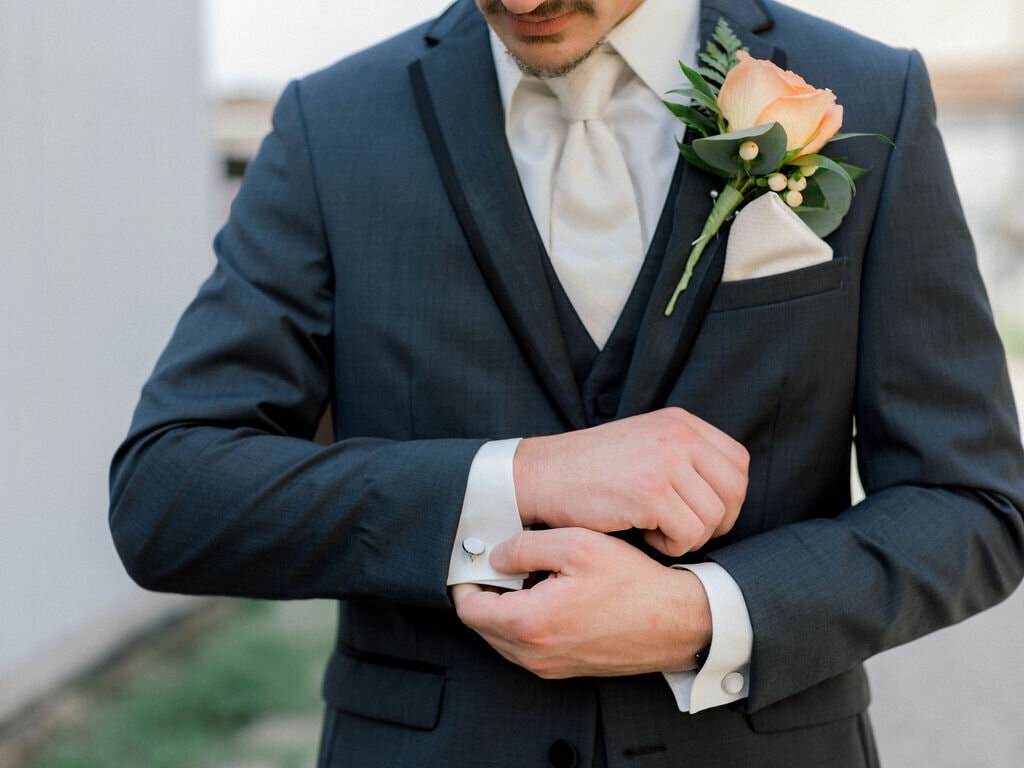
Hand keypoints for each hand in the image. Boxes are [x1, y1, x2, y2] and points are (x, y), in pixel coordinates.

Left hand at [452, 528, 711, 678]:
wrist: (676, 623)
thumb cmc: (632, 583)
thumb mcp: (578, 546)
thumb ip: (525, 546)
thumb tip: (494, 555)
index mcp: (529, 623)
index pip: (468, 607)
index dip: (467, 578)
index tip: (478, 557)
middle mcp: (533, 655)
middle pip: (480, 624)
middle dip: (485, 592)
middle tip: (505, 563)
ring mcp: (548, 667)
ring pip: (501, 636)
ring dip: (506, 607)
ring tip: (533, 577)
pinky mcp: (563, 669)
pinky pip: (526, 646)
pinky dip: (526, 622)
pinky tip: (551, 595)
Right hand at [514, 408, 748, 555]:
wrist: (541, 475)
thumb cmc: (589, 471)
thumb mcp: (644, 443)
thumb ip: (684, 455)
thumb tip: (727, 494)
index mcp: (679, 421)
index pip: (737, 462)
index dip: (727, 496)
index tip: (701, 512)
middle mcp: (678, 435)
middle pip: (734, 490)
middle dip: (716, 521)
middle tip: (682, 530)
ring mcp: (666, 461)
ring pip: (714, 517)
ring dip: (688, 535)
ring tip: (654, 529)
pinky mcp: (651, 492)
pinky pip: (689, 534)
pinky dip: (670, 546)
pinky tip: (643, 534)